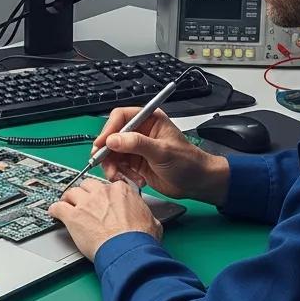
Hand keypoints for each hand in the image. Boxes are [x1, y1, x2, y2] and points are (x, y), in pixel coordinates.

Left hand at [49, 178, 162, 261]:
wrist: (128, 250)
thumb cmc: (140, 239)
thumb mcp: (152, 222)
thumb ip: (144, 214)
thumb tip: (148, 219)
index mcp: (121, 191)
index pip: (107, 185)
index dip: (103, 194)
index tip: (101, 200)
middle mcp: (102, 193)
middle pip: (87, 185)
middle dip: (85, 193)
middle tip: (83, 202)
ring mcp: (86, 203)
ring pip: (71, 192)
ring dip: (68, 199)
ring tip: (67, 206)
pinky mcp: (74, 216)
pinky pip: (57, 207)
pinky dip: (54, 210)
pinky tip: (54, 213)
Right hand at [91, 107, 229, 205]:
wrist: (196, 183)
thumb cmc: (188, 162)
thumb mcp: (162, 151)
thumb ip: (137, 144)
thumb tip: (113, 140)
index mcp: (149, 120)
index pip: (121, 117)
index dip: (109, 130)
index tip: (102, 144)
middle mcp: (140, 131)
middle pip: (112, 136)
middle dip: (107, 151)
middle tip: (104, 164)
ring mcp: (136, 148)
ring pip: (112, 153)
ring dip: (113, 166)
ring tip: (120, 176)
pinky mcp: (134, 162)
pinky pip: (118, 166)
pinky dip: (121, 174)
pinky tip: (135, 180)